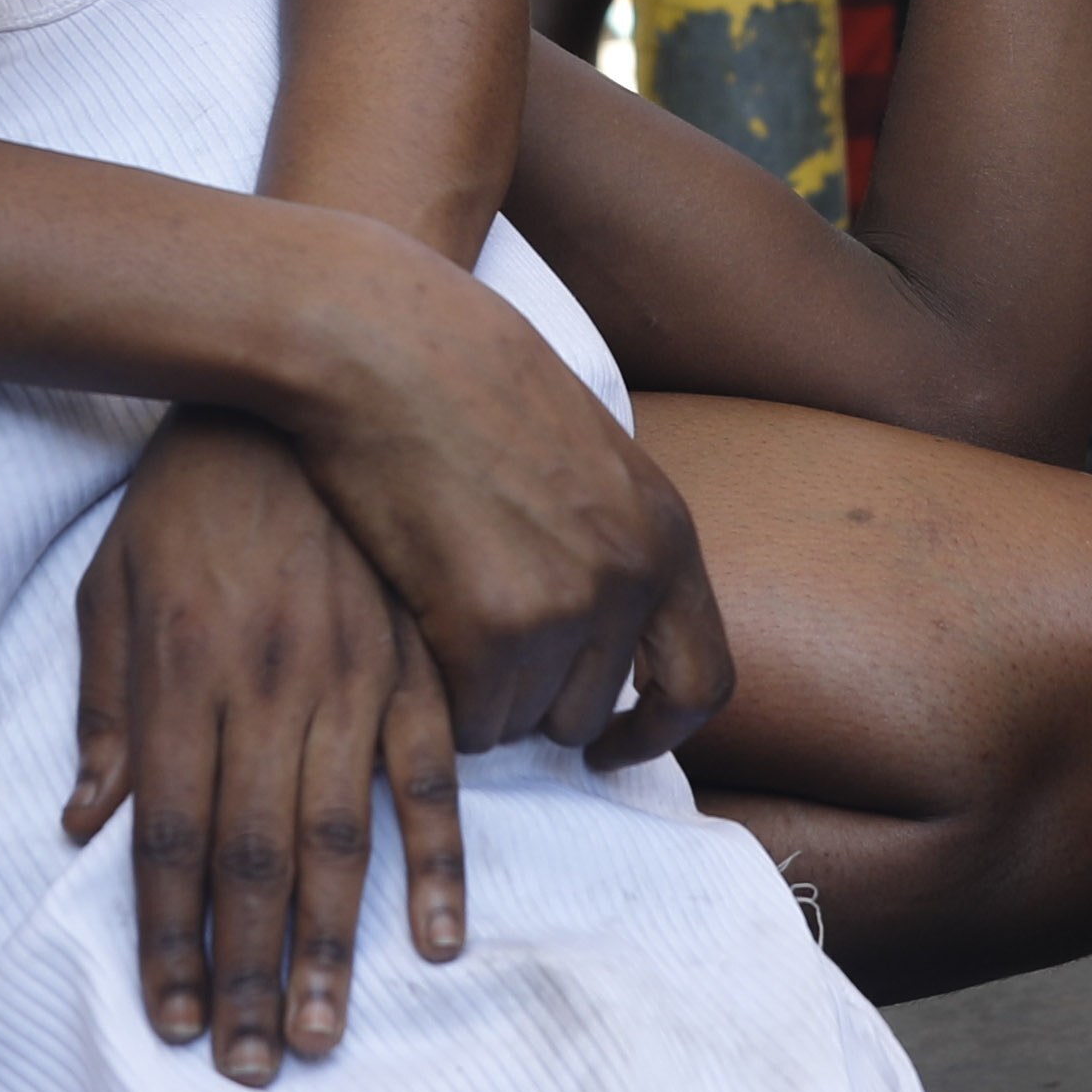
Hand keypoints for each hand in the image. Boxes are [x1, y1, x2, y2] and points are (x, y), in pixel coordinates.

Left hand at [66, 413, 468, 1083]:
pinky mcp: (417, 660)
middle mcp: (267, 690)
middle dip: (246, 976)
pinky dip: (438, 860)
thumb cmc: (183, 501)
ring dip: (329, 946)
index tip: (171, 1024)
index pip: (170, 839)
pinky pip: (431, 775)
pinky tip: (435, 938)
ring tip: (321, 1033)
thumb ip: (102, 708)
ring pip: (339, 838)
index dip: (169, 941)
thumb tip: (85, 826)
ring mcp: (352, 678)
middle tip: (251, 1069)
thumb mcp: (108, 587)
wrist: (292, 390)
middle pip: (250, 861)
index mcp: (181, 677)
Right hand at [280, 226, 734, 765]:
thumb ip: (613, 539)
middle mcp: (631, 577)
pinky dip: (441, 700)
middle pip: (589, 710)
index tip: (613, 746)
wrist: (388, 344)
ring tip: (437, 625)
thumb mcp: (585, 455)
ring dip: (480, 697)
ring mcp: (566, 605)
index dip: (659, 732)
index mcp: (666, 534)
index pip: (702, 683)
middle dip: (533, 701)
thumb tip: (612, 628)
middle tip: (479, 661)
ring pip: (523, 721)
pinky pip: (471, 718)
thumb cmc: (465, 385)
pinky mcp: (490, 625)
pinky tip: (415, 640)